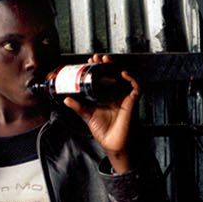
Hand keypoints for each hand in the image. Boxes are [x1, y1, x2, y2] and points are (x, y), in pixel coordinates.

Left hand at [62, 54, 139, 172]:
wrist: (112, 144)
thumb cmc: (103, 131)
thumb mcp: (87, 115)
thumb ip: (78, 106)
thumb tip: (66, 99)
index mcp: (107, 96)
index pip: (104, 78)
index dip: (99, 68)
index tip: (90, 61)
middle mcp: (116, 95)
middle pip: (114, 75)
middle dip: (107, 64)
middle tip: (98, 58)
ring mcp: (124, 98)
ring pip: (124, 78)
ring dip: (117, 67)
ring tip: (107, 62)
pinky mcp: (131, 104)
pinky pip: (136, 89)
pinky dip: (132, 80)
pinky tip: (124, 74)